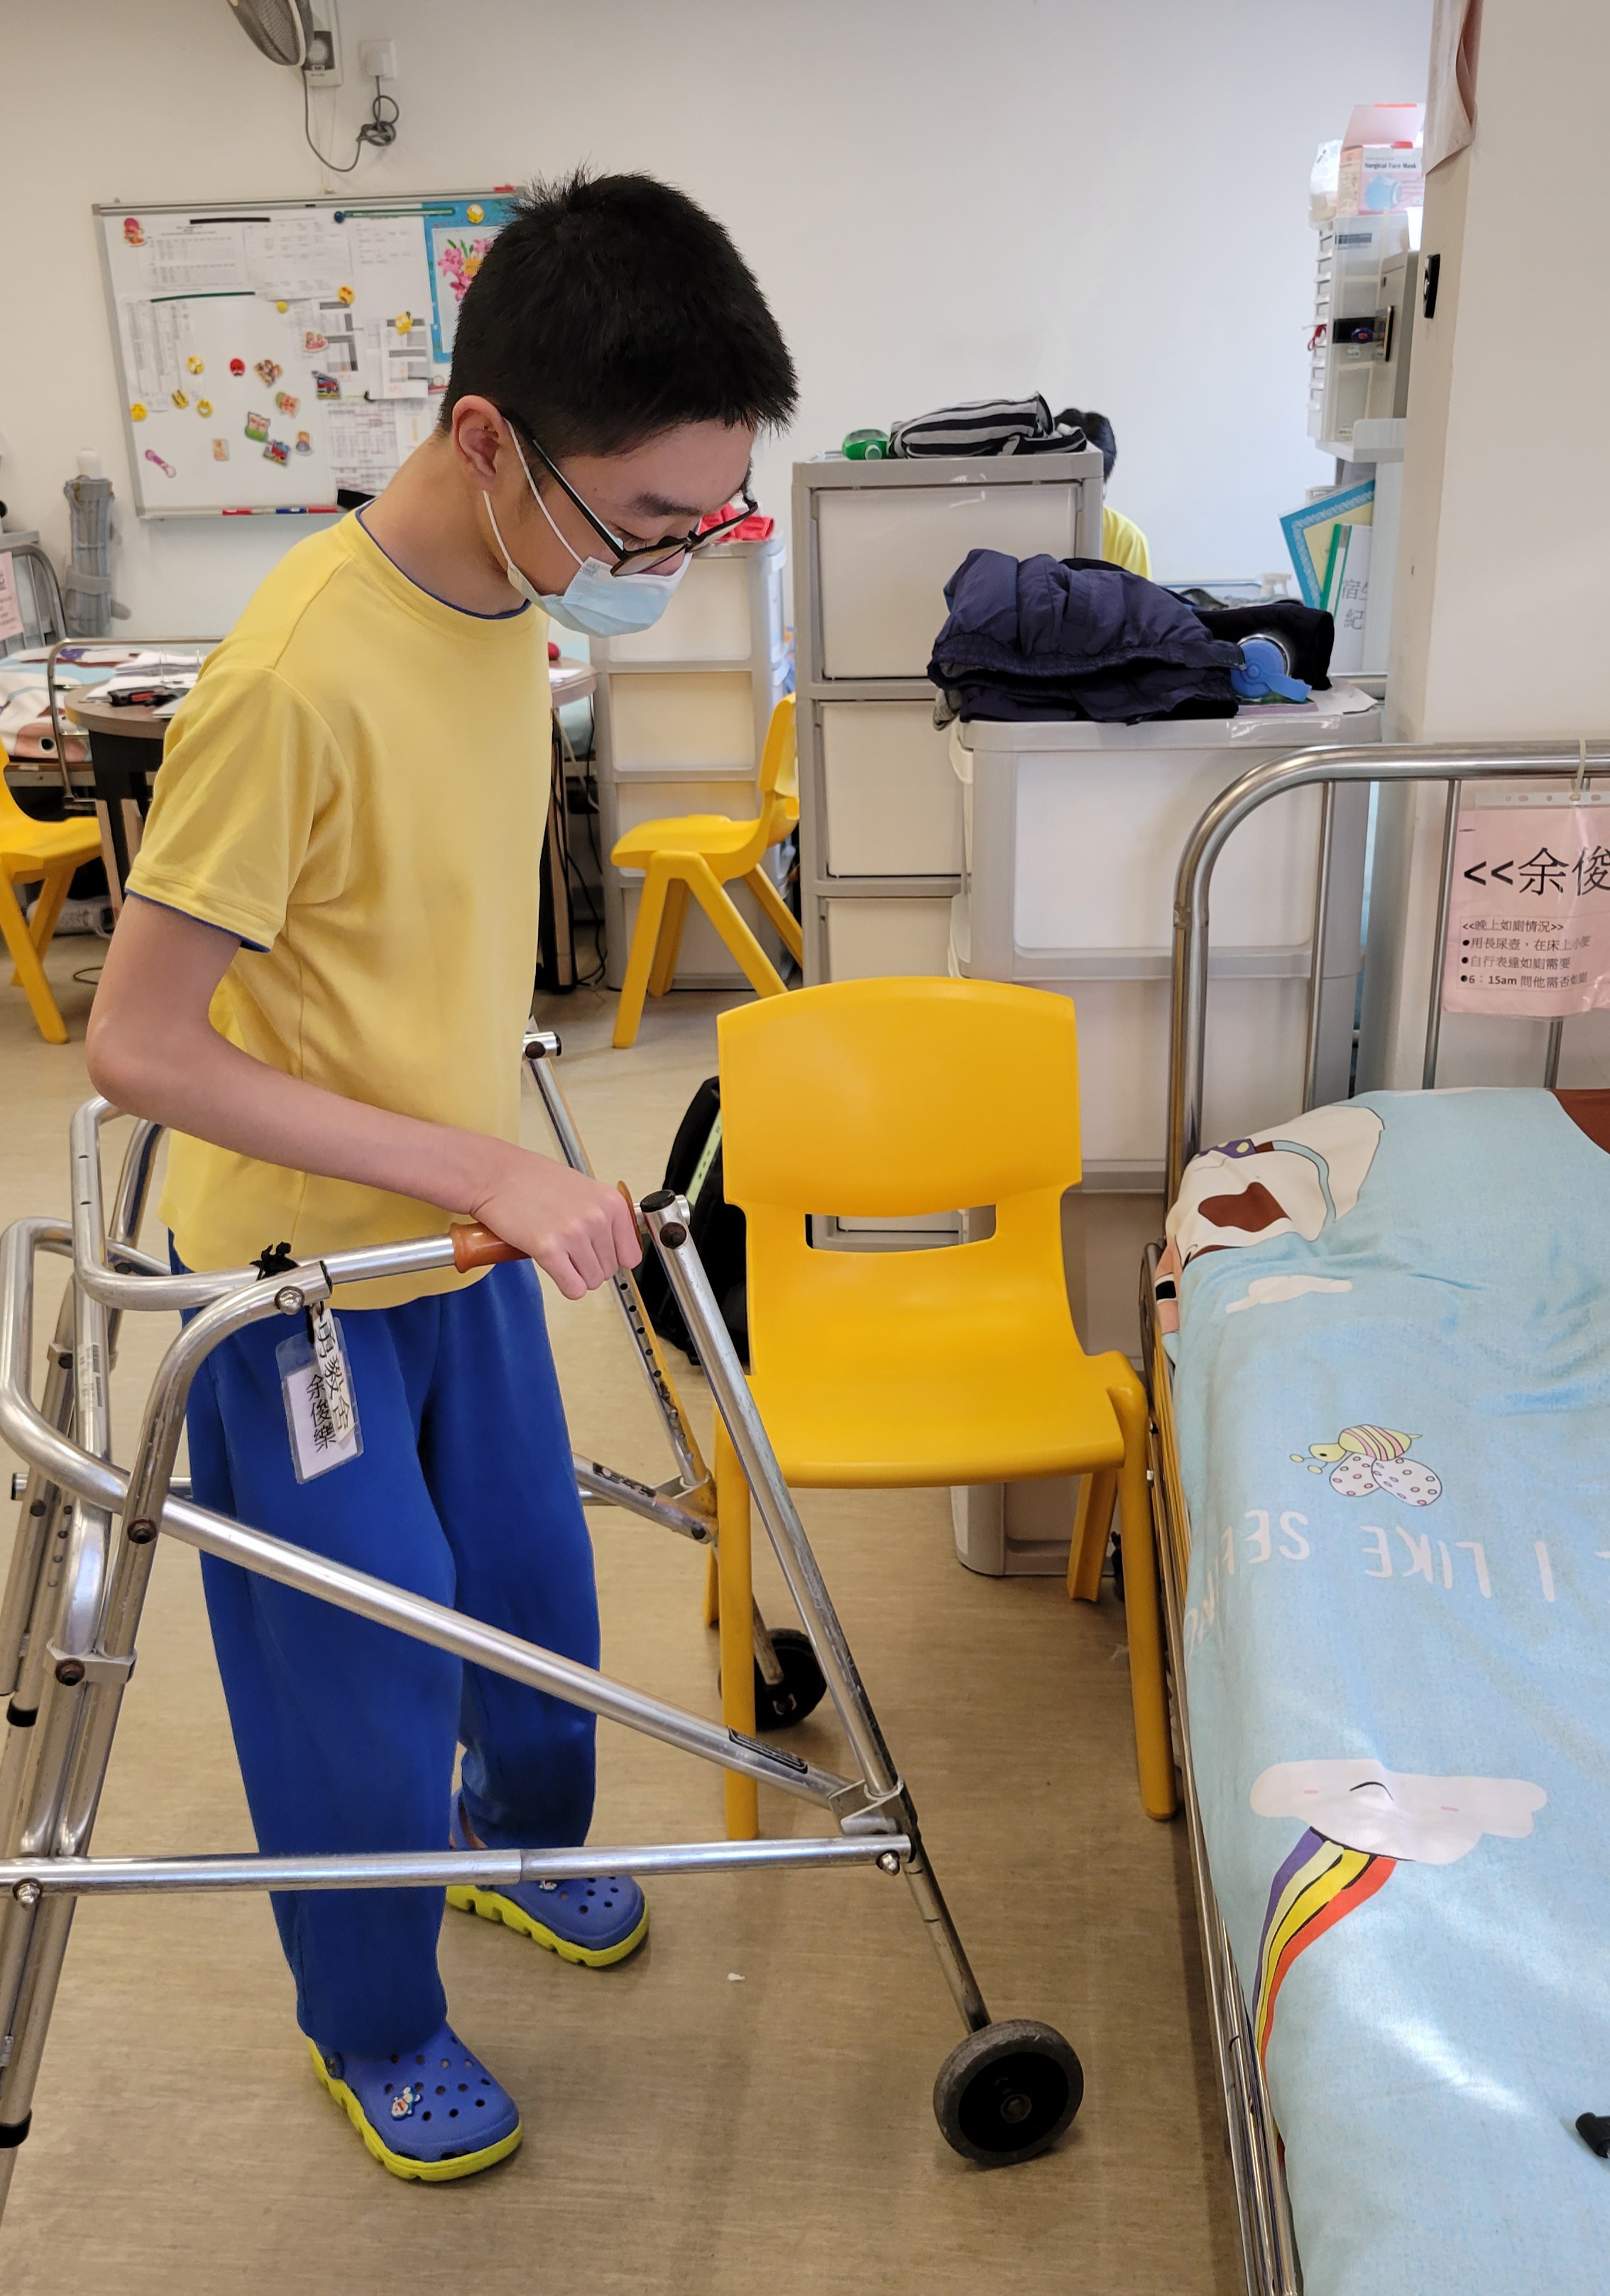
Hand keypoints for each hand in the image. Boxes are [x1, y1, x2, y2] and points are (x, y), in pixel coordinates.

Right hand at [471, 1147, 640, 1299]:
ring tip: (559, 1255)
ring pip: (592, 1282)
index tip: (598, 1254)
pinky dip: (565, 1285)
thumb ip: (605, 1217)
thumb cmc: (534, 1180)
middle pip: (610, 1270)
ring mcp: (573, 1234)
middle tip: (569, 1250)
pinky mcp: (548, 1249)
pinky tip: (553, 1267)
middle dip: (589, 1266)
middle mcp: (597, 1217)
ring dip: (575, 1275)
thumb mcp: (585, 1190)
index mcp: (611, 1203)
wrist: (497, 1175)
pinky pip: (573, 1288)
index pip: (631, 1255)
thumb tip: (619, 1249)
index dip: (613, 1258)